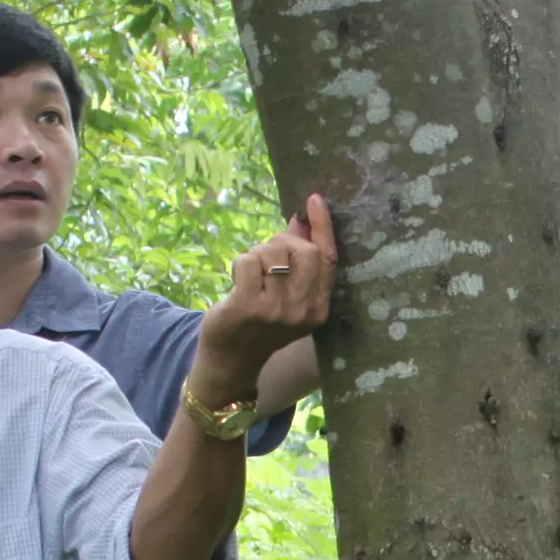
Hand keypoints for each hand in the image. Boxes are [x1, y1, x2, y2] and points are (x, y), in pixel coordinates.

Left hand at [196, 192, 337, 393]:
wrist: (232, 359)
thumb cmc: (259, 321)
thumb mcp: (287, 295)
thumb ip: (297, 261)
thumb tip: (300, 221)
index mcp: (318, 308)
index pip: (327, 259)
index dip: (322, 227)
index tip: (315, 200)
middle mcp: (302, 311)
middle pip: (302, 251)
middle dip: (281, 242)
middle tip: (267, 257)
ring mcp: (276, 310)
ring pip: (272, 253)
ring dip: (257, 254)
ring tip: (251, 275)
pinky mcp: (249, 306)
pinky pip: (248, 261)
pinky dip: (240, 262)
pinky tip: (237, 280)